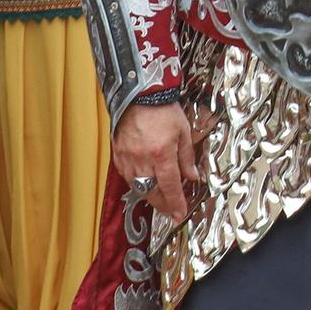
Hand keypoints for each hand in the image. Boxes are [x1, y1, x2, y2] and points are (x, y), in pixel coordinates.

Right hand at [112, 102, 196, 220]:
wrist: (138, 95)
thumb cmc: (162, 110)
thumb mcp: (184, 131)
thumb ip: (187, 157)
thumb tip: (193, 177)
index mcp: (162, 154)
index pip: (170, 186)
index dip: (176, 202)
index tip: (179, 213)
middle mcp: (142, 159)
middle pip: (152, 191)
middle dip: (162, 204)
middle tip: (170, 211)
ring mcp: (127, 158)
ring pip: (137, 186)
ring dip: (149, 196)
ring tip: (159, 201)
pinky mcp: (117, 154)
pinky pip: (126, 176)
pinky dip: (136, 184)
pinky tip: (143, 185)